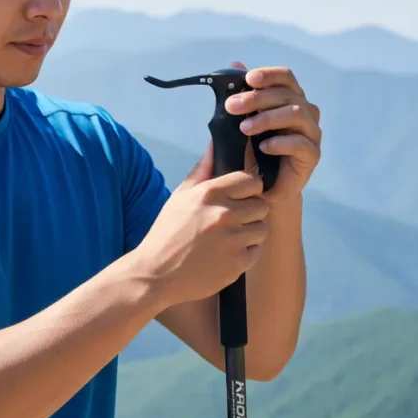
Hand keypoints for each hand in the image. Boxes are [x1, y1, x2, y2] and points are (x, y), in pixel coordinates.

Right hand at [132, 142, 269, 308]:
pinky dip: (245, 253)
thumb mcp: (179, 197)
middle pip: (261, 204)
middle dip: (250, 211)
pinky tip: (226, 255)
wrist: (156, 274)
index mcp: (210, 193)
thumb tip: (214, 143)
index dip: (249, 189)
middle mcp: (224, 213)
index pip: (252, 180)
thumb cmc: (166, 233)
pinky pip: (256, 250)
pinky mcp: (238, 262)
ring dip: (250, 233)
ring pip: (261, 228)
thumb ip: (201, 170)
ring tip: (229, 239)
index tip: (240, 197)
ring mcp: (233, 239)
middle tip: (233, 221)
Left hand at [224, 61, 321, 201]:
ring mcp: (312, 133)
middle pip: (288, 95)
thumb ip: (242, 93)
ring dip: (267, 118)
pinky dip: (280, 142)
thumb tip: (234, 63)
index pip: (286, 77)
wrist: (263, 186)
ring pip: (296, 114)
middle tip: (232, 106)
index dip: (269, 74)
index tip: (248, 78)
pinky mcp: (312, 155)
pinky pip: (300, 143)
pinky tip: (263, 147)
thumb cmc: (254, 150)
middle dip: (257, 98)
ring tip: (244, 129)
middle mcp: (306, 112)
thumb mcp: (243, 119)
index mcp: (291, 99)